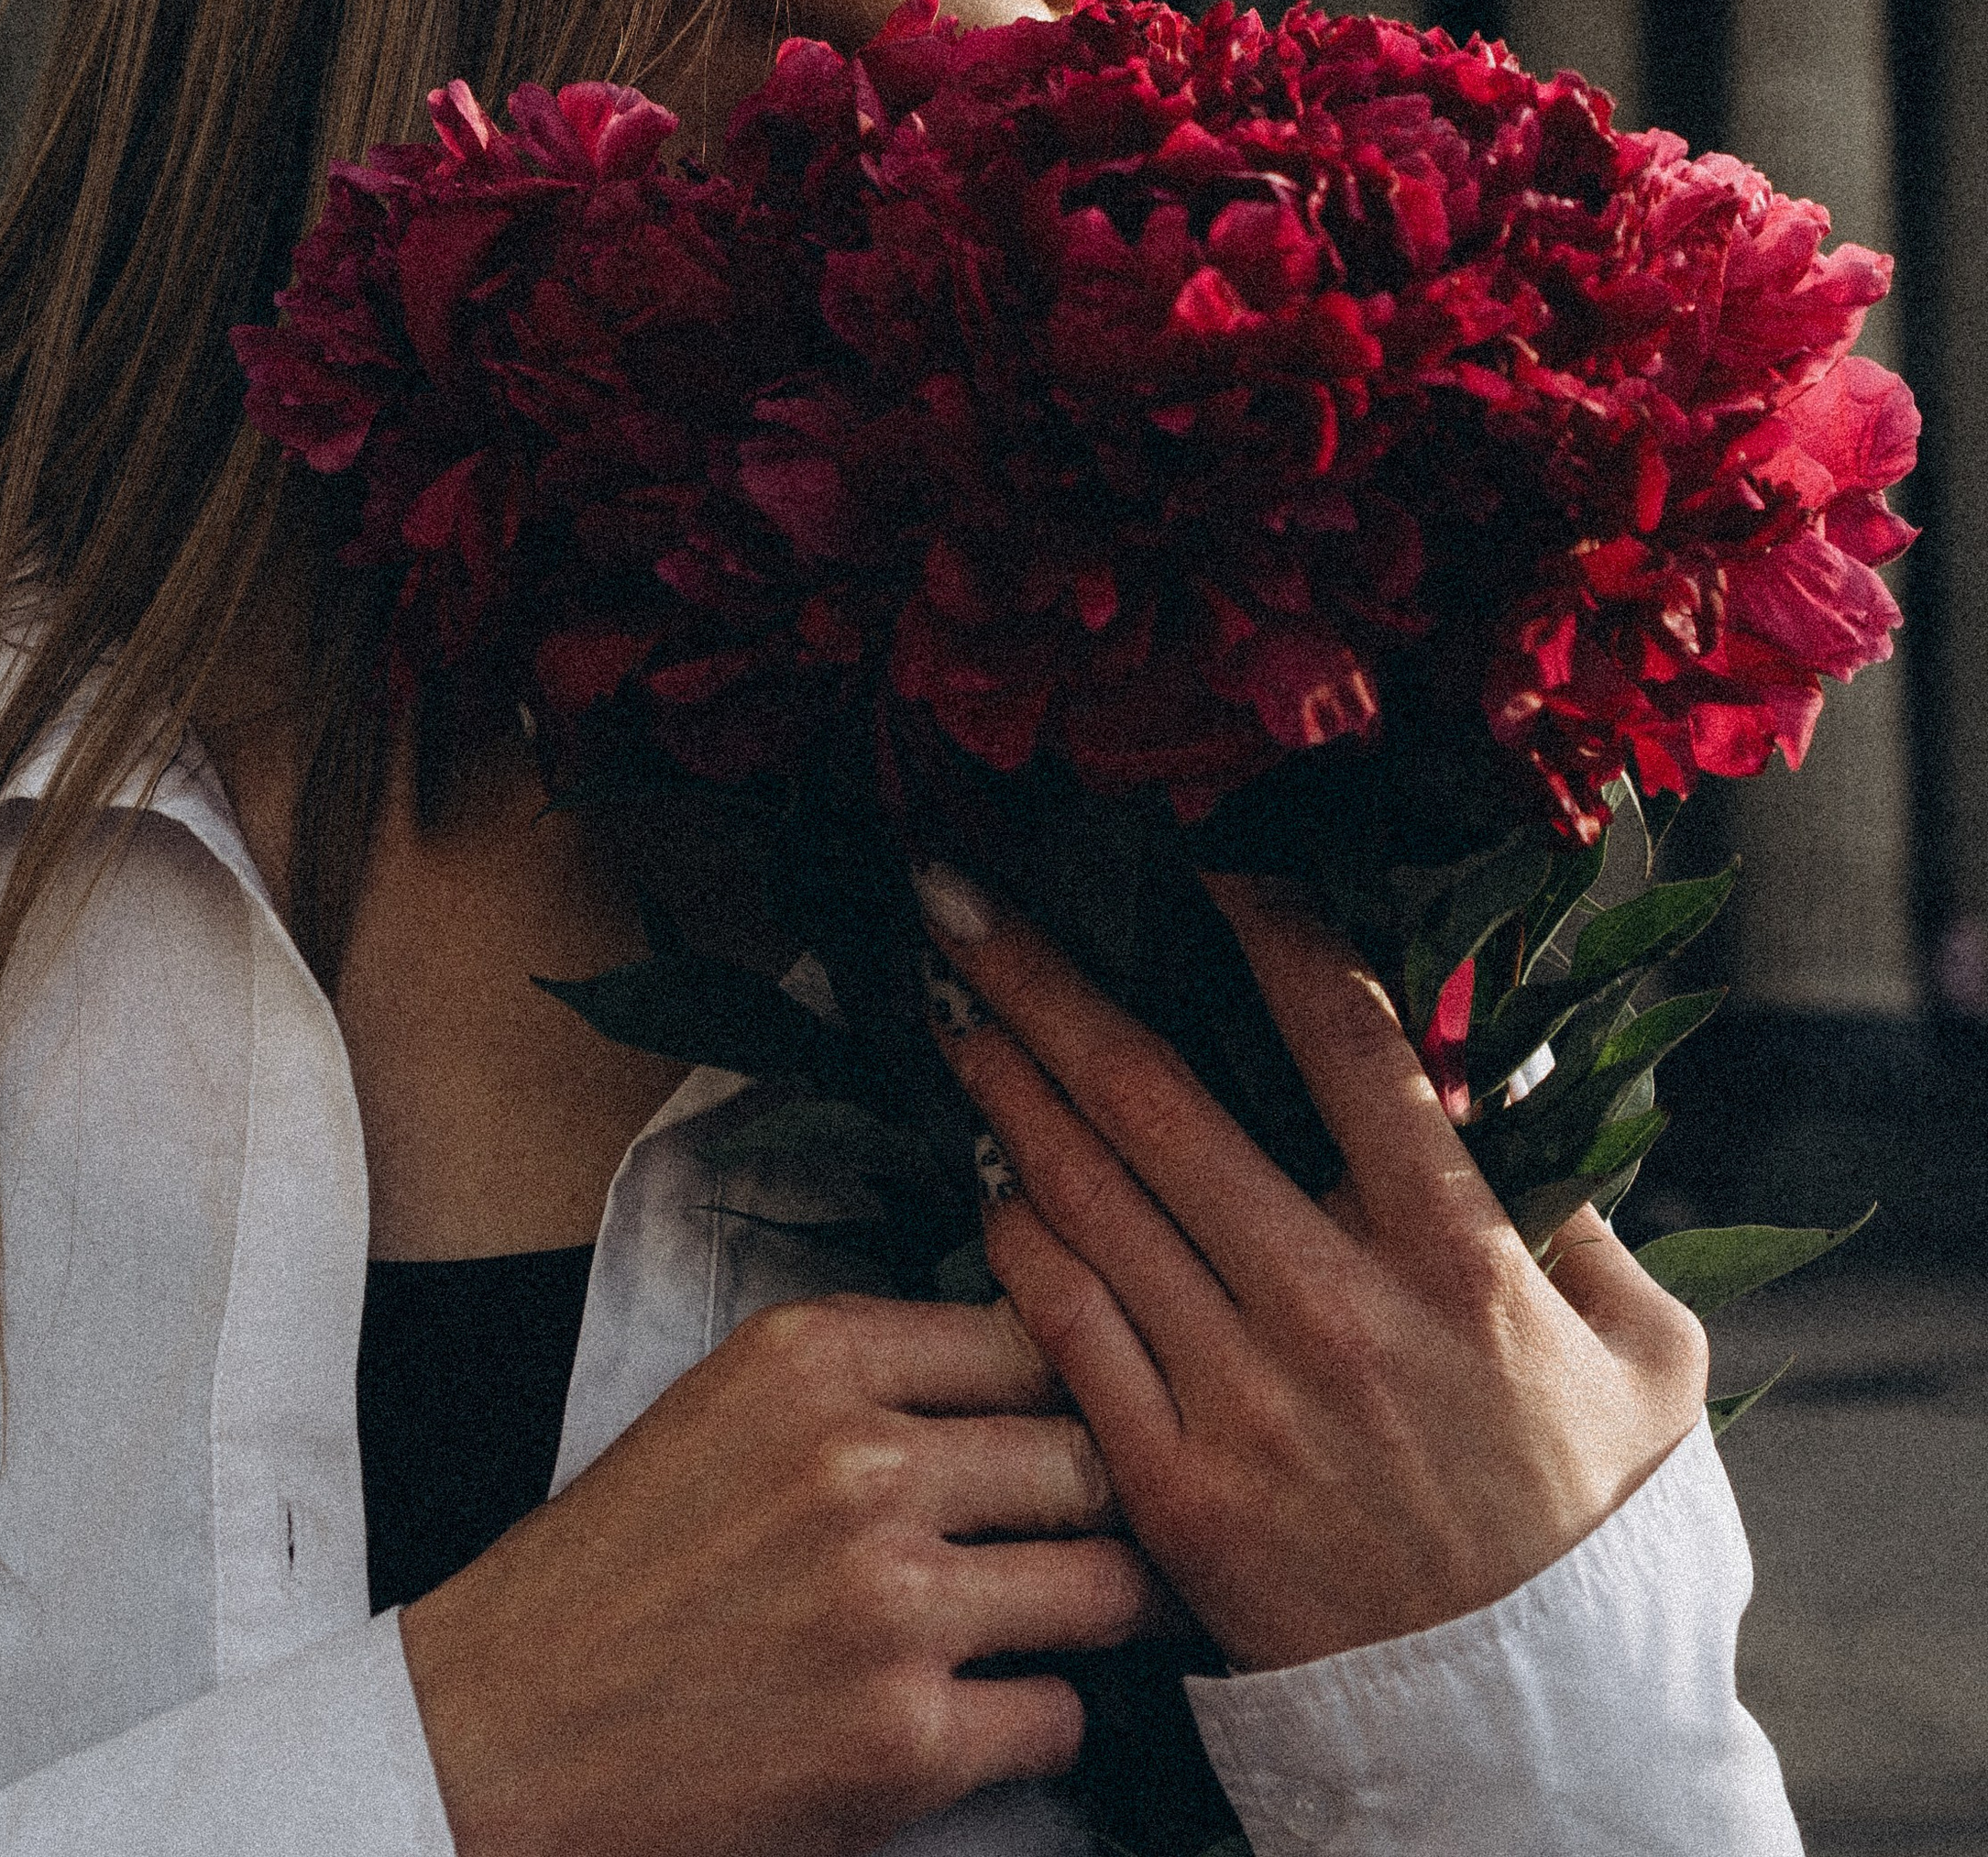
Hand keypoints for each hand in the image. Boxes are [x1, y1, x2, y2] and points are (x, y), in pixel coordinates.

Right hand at [399, 1290, 1164, 1856]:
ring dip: (1103, 1610)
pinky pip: (1061, 1717)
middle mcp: (862, 1465)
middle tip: (1115, 1530)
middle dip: (1110, 1502)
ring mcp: (891, 1609)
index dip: (1079, 1385)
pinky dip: (1040, 1722)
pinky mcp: (903, 1746)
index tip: (1089, 1422)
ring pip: (1107, 1586)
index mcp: (814, 1358)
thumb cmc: (622, 1564)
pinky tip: (988, 1713)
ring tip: (1079, 1617)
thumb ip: (875, 1375)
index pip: (1034, 1336)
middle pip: (1090, 1457)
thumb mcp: (732, 1401)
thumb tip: (1042, 1367)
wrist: (505, 1730)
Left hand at [915, 865, 1710, 1672]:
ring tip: (946, 1006)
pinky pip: (1068, 1330)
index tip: (1195, 854)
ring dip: (1005, 1085)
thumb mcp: (1646, 1366)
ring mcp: (1245, 1396)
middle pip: (1159, 1097)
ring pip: (1092, 1197)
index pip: (1347, 1039)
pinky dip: (1018, 1238)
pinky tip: (985, 1174)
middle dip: (1046, 976)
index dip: (1263, 927)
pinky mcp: (1176, 1487)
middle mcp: (1337, 1305)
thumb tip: (1518, 1112)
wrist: (1523, 1737)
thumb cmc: (1587, 1538)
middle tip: (959, 895)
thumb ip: (1583, 1226)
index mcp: (1458, 1255)